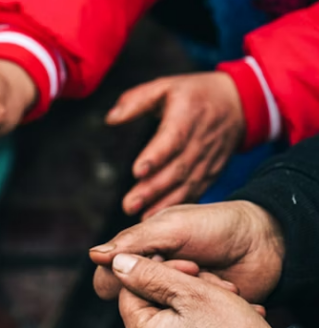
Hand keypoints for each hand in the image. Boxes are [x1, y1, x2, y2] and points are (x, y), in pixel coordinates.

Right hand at [91, 201, 285, 302]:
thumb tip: (94, 256)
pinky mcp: (195, 315)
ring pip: (163, 314)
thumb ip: (134, 241)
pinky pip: (188, 324)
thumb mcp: (173, 227)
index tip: (158, 268)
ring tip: (217, 281)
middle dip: (165, 288)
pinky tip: (229, 295)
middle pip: (136, 298)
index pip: (111, 276)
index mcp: (139, 253)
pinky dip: (207, 312)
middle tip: (195, 269)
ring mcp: (173, 298)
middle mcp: (152, 277)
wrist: (267, 242)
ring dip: (189, 300)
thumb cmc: (218, 225)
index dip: (129, 278)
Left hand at [107, 72, 244, 217]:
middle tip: (129, 205)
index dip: (156, 155)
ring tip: (141, 217)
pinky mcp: (212, 171)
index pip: (173, 138)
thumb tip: (111, 118)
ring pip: (187, 183)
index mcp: (188, 115)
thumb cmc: (194, 94)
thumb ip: (137, 100)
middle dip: (153, 189)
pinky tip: (159, 217)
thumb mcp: (166, 86)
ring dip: (164, 202)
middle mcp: (201, 139)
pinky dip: (179, 205)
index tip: (137, 171)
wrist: (239, 103)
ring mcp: (208, 158)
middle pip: (177, 167)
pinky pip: (196, 190)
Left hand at [111, 253, 276, 327]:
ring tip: (229, 299)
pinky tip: (227, 318)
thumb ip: (150, 275)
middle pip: (151, 307)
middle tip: (217, 284)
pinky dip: (201, 325)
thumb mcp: (191, 292)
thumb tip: (116, 263)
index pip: (131, 292)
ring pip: (169, 321)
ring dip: (197, 304)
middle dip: (183, 289)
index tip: (188, 266)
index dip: (157, 272)